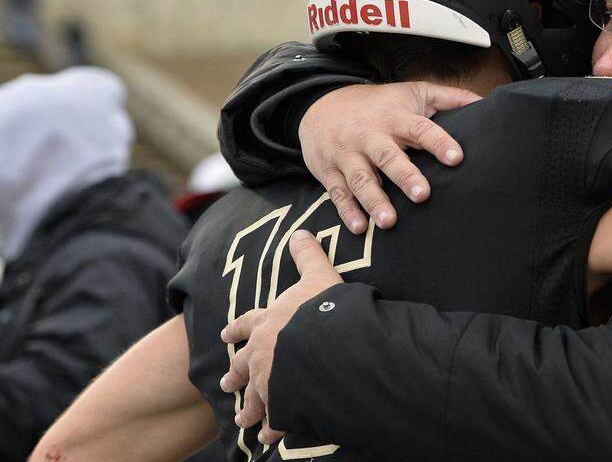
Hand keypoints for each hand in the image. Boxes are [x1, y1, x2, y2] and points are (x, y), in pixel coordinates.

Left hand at [219, 230, 344, 444]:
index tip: (225, 334)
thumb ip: (308, 255)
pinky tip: (270, 438)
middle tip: (227, 383)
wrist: (330, 346)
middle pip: (242, 366)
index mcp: (267, 323)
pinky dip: (271, 430)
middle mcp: (262, 354)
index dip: (236, 329)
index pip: (245, 324)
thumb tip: (300, 230)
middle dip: (235, 375)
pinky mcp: (284, 405)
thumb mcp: (319, 276)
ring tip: (243, 421)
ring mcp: (270, 382)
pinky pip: (275, 421)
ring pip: (253, 398)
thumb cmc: (325, 309)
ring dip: (248, 410)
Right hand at [300, 82, 480, 232]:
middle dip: (404, 176)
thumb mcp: (414, 92)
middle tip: (423, 195)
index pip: (419, 129)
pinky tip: (360, 228)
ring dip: (374, 201)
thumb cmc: (379, 103)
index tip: (456, 158)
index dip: (438, 142)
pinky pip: (338, 193)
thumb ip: (450, 98)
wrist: (321, 104)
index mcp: (395, 117)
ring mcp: (348, 154)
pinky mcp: (330, 171)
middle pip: (387, 156)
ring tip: (390, 222)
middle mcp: (370, 135)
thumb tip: (488, 101)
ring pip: (361, 178)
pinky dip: (347, 211)